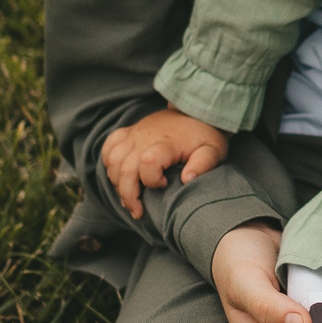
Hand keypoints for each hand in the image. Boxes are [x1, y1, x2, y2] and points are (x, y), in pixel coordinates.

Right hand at [98, 106, 228, 219]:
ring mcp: (135, 133)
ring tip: (130, 199)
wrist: (195, 110)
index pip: (148, 163)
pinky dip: (108, 164)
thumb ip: (203, 164)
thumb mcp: (213, 150)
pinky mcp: (129, 131)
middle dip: (128, 195)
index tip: (165, 185)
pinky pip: (108, 147)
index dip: (152, 180)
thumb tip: (187, 180)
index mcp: (167, 142)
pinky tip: (119, 177)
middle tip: (138, 212)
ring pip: (113, 161)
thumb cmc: (205, 135)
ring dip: (117, 184)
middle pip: (125, 168)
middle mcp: (145, 137)